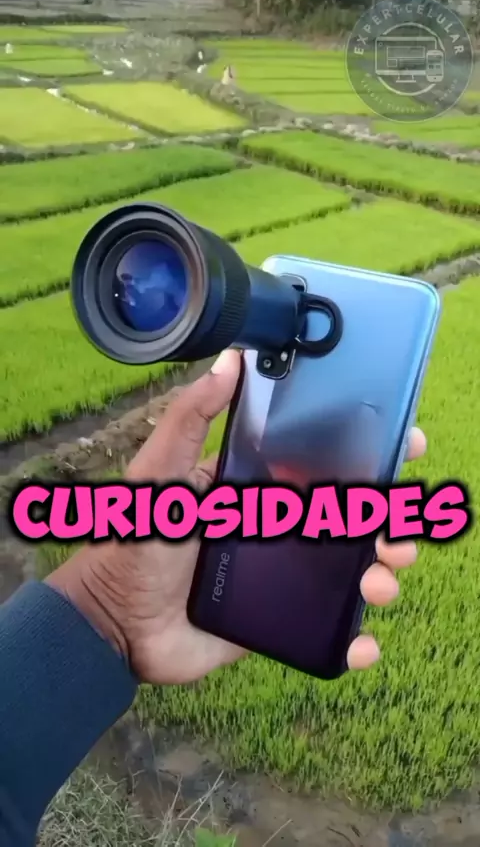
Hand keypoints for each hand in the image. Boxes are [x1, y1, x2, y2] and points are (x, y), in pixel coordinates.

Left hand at [47, 349, 425, 684]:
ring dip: (380, 574)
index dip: (368, 454)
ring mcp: (279, 577)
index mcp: (255, 486)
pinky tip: (362, 642)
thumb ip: (192, 417)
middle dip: (385, 520)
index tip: (405, 447)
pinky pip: (325, 630)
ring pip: (349, 571)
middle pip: (347, 517)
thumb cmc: (134, 541)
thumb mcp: (160, 471)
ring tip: (381, 580)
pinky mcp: (277, 623)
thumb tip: (232, 360)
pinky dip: (354, 640)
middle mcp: (275, 526)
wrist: (113, 622)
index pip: (322, 462)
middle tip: (398, 530)